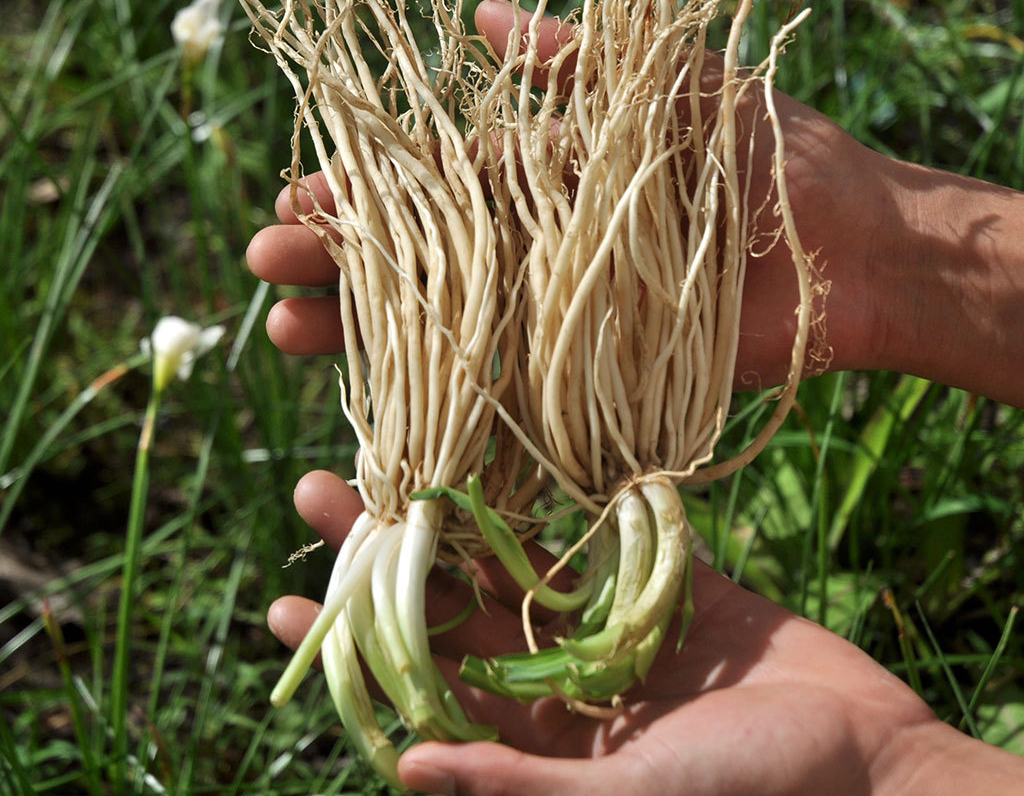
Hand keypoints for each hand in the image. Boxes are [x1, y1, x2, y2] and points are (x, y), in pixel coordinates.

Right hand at [246, 0, 883, 388]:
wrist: (853, 249)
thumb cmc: (766, 156)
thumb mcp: (669, 86)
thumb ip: (578, 64)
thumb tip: (481, 17)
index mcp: (549, 178)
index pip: (433, 184)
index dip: (366, 189)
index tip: (296, 194)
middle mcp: (541, 250)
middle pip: (422, 259)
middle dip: (340, 259)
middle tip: (264, 266)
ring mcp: (560, 319)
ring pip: (446, 328)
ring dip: (365, 332)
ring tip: (285, 333)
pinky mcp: (591, 380)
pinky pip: (507, 396)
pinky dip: (449, 406)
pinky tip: (384, 413)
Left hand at [269, 470, 1023, 795]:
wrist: (869, 767)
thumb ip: (522, 784)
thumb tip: (406, 769)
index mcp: (538, 738)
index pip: (416, 686)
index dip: (350, 649)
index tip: (281, 605)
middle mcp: (560, 678)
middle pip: (449, 606)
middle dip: (384, 554)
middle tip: (317, 492)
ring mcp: (613, 627)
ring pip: (513, 561)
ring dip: (455, 511)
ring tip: (396, 454)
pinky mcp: (669, 584)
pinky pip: (608, 535)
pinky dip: (570, 497)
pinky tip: (519, 444)